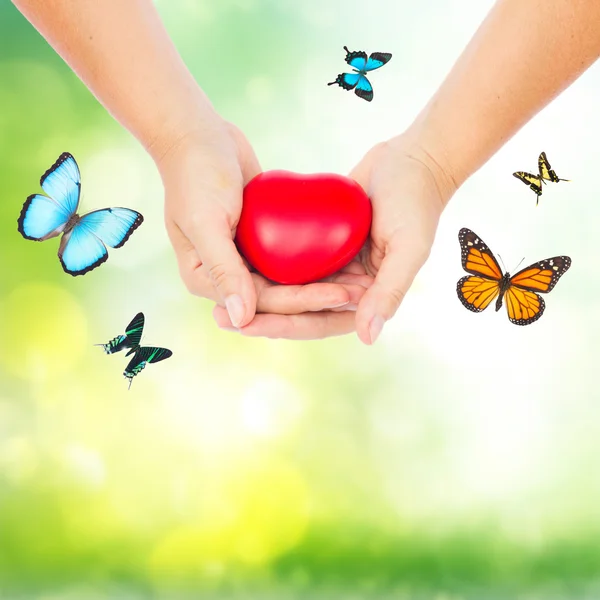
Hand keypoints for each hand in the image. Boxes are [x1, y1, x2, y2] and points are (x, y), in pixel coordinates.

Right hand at [156, 114, 371, 327]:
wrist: (197, 135)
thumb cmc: (194, 175)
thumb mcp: (205, 222)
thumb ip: (222, 270)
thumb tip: (241, 320)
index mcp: (205, 281)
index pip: (262, 302)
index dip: (304, 302)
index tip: (341, 295)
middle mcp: (225, 276)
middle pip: (278, 299)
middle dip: (320, 300)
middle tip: (362, 296)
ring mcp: (243, 259)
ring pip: (287, 282)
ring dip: (322, 285)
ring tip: (362, 285)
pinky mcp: (258, 241)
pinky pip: (289, 258)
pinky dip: (314, 260)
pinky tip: (347, 260)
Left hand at [212, 135, 456, 343]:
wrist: (414, 160)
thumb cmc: (417, 205)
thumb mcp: (409, 249)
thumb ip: (390, 292)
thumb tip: (367, 337)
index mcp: (364, 299)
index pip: (316, 321)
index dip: (280, 327)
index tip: (243, 325)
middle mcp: (345, 286)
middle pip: (295, 309)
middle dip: (258, 315)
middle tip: (217, 315)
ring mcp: (332, 264)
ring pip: (288, 285)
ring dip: (255, 291)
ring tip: (215, 294)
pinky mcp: (322, 241)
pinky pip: (290, 256)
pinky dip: (265, 261)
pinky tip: (234, 258)